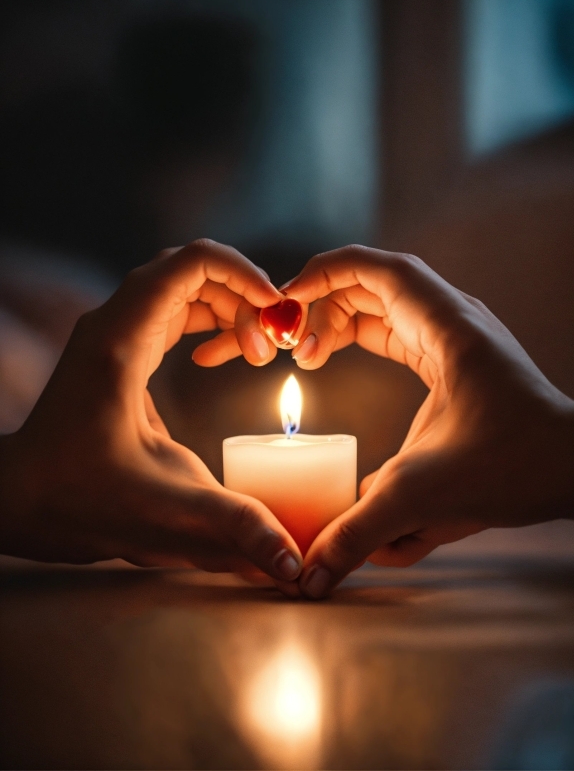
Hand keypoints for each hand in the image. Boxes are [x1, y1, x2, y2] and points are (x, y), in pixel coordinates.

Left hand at [0, 240, 302, 581]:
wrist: (20, 499)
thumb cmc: (79, 500)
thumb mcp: (164, 511)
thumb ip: (236, 528)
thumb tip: (294, 565)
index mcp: (123, 340)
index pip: (191, 261)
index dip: (245, 274)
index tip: (278, 313)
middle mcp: (114, 322)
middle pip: (192, 271)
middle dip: (243, 297)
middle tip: (270, 348)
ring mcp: (112, 331)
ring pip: (182, 287)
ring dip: (227, 308)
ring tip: (255, 354)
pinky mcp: (116, 348)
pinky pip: (170, 310)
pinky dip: (206, 321)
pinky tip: (220, 358)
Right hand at [281, 245, 573, 597]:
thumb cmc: (515, 467)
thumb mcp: (424, 496)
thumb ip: (360, 531)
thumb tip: (311, 573)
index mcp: (446, 329)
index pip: (377, 268)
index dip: (323, 275)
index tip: (285, 302)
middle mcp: (452, 320)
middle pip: (373, 285)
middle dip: (324, 307)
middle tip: (292, 346)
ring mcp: (456, 335)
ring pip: (385, 304)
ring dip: (342, 321)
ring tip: (310, 356)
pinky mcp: (456, 358)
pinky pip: (399, 326)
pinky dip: (364, 333)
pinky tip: (340, 356)